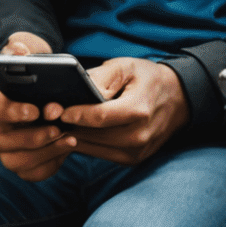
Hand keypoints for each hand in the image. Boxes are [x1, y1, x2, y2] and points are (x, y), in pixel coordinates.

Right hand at [0, 31, 73, 181]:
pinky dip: (51, 161)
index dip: (14, 110)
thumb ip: (27, 51)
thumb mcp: (36, 58)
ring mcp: (6, 150)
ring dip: (45, 149)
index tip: (36, 109)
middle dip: (34, 134)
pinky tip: (69, 146)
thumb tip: (19, 49)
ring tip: (69, 137)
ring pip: (18, 159)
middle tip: (58, 126)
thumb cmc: (44, 78)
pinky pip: (33, 172)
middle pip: (4, 139)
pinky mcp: (22, 166)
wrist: (58, 101)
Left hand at [55, 57, 189, 166]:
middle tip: (47, 117)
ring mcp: (136, 152)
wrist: (177, 99)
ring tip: (55, 124)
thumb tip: (76, 90)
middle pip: (92, 136)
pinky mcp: (132, 160)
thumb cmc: (147, 79)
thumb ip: (101, 78)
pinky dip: (85, 144)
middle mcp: (138, 136)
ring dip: (72, 137)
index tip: (57, 110)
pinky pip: (100, 154)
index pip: (100, 118)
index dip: (76, 114)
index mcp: (138, 110)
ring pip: (93, 148)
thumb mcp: (125, 67)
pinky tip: (73, 132)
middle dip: (68, 127)